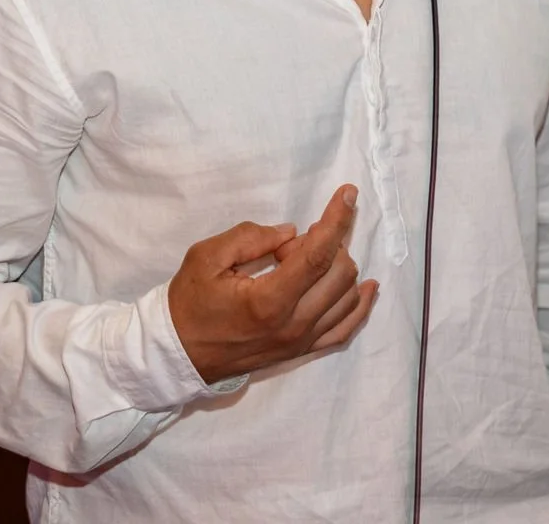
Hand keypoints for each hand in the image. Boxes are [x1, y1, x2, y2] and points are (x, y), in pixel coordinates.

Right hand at [167, 185, 379, 384]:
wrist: (179, 355)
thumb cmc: (189, 303)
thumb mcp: (206, 257)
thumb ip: (251, 238)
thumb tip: (292, 233)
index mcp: (269, 301)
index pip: (318, 255)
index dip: (337, 220)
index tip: (348, 193)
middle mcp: (293, 325)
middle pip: (340, 272)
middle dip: (324, 244)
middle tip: (286, 246)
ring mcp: (301, 342)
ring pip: (347, 296)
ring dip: (336, 267)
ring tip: (300, 263)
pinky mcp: (303, 351)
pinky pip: (345, 329)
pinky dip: (360, 306)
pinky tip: (369, 287)